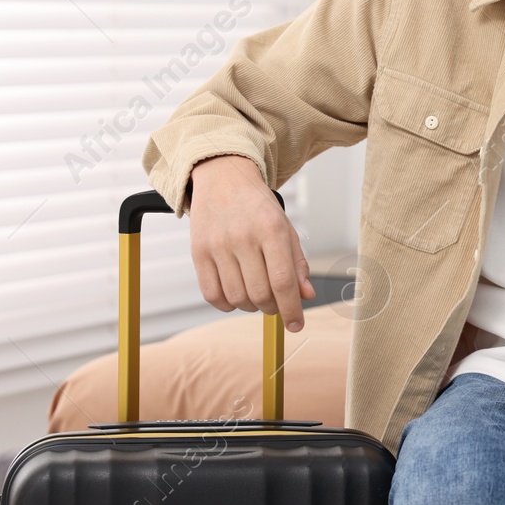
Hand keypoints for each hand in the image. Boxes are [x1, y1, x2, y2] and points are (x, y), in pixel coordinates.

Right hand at [187, 154, 315, 330]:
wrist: (223, 178)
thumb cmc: (258, 206)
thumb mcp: (285, 228)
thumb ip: (297, 264)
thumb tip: (306, 296)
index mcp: (271, 229)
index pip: (283, 281)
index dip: (292, 309)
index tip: (296, 325)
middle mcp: (243, 237)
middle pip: (261, 294)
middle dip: (273, 308)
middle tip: (276, 303)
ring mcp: (218, 245)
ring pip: (237, 298)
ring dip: (250, 306)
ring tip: (256, 294)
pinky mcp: (198, 252)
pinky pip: (212, 294)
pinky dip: (226, 304)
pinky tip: (235, 295)